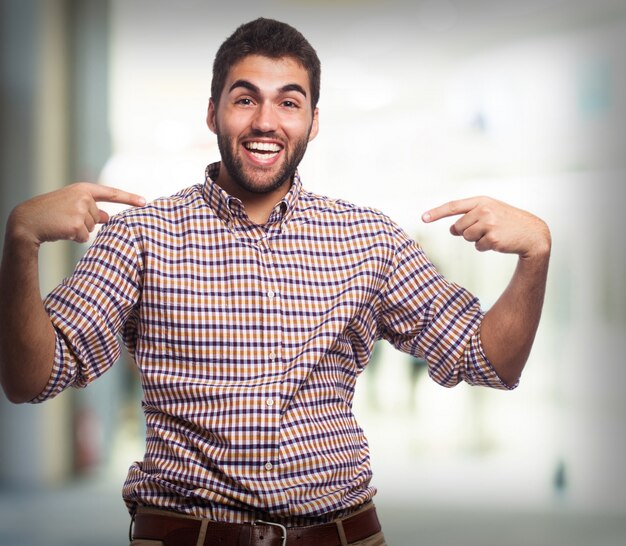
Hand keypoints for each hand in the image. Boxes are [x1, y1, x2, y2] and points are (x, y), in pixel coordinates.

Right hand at [8, 183, 145, 245]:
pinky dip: (75, 238)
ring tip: (62, 223)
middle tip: (65, 218)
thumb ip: (91, 209)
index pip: (111, 193)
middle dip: (85, 222)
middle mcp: (84, 197)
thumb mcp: (71, 206)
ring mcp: (80, 210)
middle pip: (98, 218)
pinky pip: (84, 237)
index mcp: (83, 189)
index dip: (129, 198)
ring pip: (92, 228)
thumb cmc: (50, 213)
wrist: (27, 221)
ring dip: (79, 230)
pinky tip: (61, 230)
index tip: (145, 202)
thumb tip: (108, 217)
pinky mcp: (76, 224)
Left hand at [422, 196, 550, 258]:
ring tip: (493, 234)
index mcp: (482, 201)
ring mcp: (488, 224)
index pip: (454, 206)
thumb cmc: (508, 222)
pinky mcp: (492, 238)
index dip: (437, 212)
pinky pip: (477, 246)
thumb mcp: (490, 211)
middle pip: (458, 227)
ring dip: (476, 240)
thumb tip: (452, 229)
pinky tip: (498, 241)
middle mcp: (484, 210)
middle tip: (485, 229)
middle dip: (466, 232)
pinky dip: (485, 247)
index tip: (423, 218)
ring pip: (466, 237)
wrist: (532, 233)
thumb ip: (469, 216)